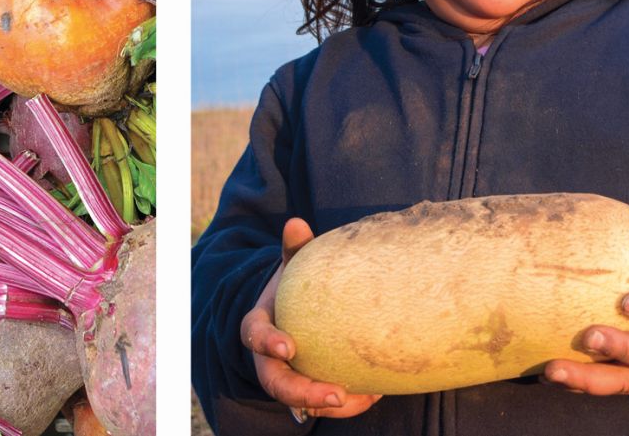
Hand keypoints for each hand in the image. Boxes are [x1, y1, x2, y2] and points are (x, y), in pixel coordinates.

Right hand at [240, 217, 381, 418]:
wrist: (303, 309)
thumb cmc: (298, 285)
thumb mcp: (295, 266)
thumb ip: (296, 249)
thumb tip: (296, 223)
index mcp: (259, 325)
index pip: (253, 335)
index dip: (267, 342)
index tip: (289, 347)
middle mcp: (268, 358)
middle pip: (275, 383)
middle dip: (302, 392)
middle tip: (336, 393)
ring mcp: (288, 376)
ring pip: (300, 403)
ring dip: (330, 405)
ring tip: (366, 396)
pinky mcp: (309, 389)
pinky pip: (323, 406)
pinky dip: (348, 403)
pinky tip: (375, 393)